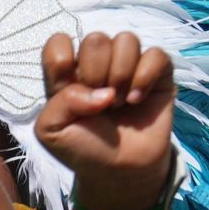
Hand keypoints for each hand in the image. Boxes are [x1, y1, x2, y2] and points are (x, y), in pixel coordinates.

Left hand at [36, 32, 176, 209]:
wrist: (118, 170)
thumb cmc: (82, 149)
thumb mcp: (51, 132)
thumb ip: (59, 103)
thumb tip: (101, 92)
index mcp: (67, 73)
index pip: (59, 41)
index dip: (61, 59)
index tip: (65, 86)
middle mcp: (97, 64)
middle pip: (96, 39)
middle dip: (95, 72)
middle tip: (98, 102)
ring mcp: (128, 65)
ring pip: (126, 40)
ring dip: (121, 75)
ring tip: (118, 104)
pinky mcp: (157, 73)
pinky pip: (156, 54)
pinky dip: (145, 78)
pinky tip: (137, 101)